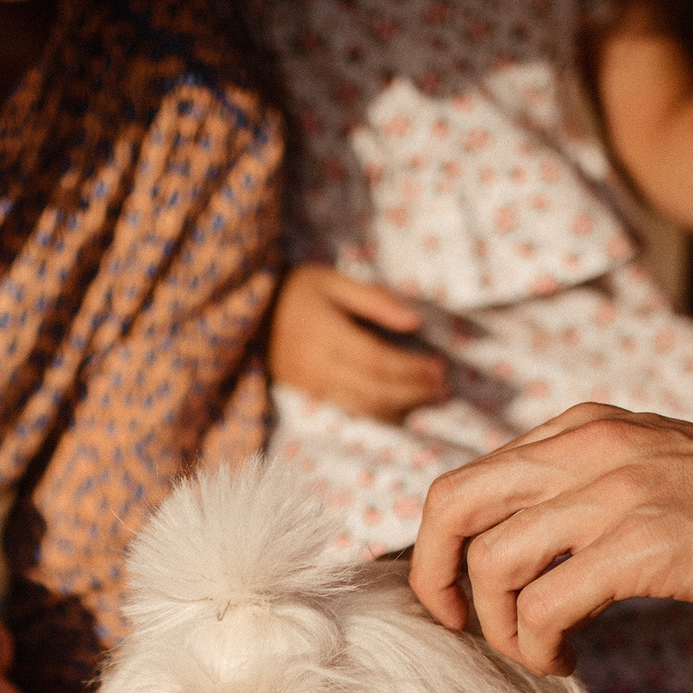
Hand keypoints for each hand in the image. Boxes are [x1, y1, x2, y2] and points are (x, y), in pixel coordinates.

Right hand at [269, 263, 451, 422]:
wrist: (248, 314)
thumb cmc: (295, 290)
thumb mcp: (333, 281)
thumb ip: (374, 300)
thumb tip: (414, 321)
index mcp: (326, 334)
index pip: (377, 360)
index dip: (411, 369)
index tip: (439, 366)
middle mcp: (320, 365)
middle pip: (375, 388)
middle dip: (413, 390)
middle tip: (443, 386)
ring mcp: (314, 384)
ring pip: (365, 405)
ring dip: (402, 405)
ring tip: (431, 397)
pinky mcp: (312, 393)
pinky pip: (352, 408)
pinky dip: (381, 411)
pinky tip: (401, 406)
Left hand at [410, 403, 692, 675]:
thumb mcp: (648, 472)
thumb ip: (582, 493)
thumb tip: (512, 555)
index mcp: (580, 431)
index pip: (464, 482)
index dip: (438, 550)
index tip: (460, 601)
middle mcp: (586, 450)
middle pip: (451, 507)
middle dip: (435, 582)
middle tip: (462, 629)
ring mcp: (615, 494)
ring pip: (493, 564)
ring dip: (501, 629)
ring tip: (542, 653)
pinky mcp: (645, 546)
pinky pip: (545, 606)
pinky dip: (540, 647)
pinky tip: (570, 660)